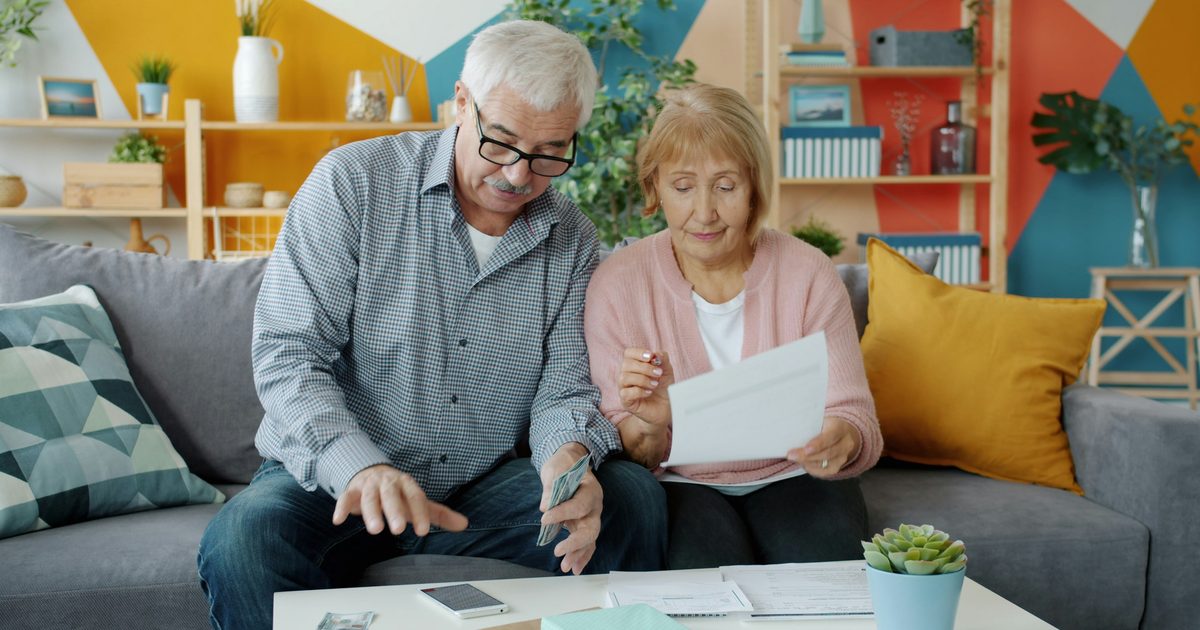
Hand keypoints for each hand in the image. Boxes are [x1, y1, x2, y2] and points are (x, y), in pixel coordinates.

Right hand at [333, 464, 468, 535]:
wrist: (372, 473)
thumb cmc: (399, 493)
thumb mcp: (418, 502)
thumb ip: (439, 514)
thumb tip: (464, 524)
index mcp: (407, 484)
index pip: (415, 497)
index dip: (420, 513)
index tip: (423, 531)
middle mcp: (389, 482)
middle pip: (392, 495)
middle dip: (395, 511)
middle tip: (398, 530)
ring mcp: (369, 485)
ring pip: (370, 497)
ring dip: (371, 512)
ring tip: (375, 530)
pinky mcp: (352, 490)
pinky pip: (345, 497)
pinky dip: (341, 508)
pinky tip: (338, 520)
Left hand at [539, 443, 602, 574]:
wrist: (570, 464)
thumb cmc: (563, 465)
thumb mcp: (555, 469)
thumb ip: (551, 486)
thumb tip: (544, 506)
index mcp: (591, 489)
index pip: (579, 505)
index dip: (562, 513)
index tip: (544, 518)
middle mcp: (595, 506)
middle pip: (591, 529)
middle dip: (576, 543)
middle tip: (559, 551)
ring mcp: (591, 517)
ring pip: (589, 540)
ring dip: (577, 554)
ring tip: (565, 567)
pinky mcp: (584, 525)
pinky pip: (587, 544)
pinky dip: (581, 556)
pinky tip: (574, 569)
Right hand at [618, 348, 673, 425]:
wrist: (666, 408)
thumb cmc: (663, 388)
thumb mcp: (666, 371)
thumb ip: (662, 359)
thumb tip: (655, 354)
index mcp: (634, 365)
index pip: (628, 353)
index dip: (638, 353)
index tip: (651, 357)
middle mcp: (626, 375)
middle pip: (626, 364)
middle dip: (644, 367)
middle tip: (658, 374)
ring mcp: (624, 389)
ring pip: (624, 378)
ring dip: (642, 379)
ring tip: (655, 384)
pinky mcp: (625, 402)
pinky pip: (626, 393)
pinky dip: (639, 391)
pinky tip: (649, 393)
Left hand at [787, 417, 861, 478]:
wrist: (840, 434)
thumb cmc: (825, 426)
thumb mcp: (820, 420)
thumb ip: (809, 425)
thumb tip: (791, 431)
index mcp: (840, 428)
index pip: (831, 437)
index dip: (818, 444)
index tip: (806, 449)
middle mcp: (845, 444)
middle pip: (827, 454)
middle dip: (807, 456)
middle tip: (791, 455)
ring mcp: (842, 458)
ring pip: (824, 464)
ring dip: (806, 463)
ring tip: (793, 458)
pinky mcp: (836, 468)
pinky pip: (822, 472)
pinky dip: (810, 468)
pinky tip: (802, 463)